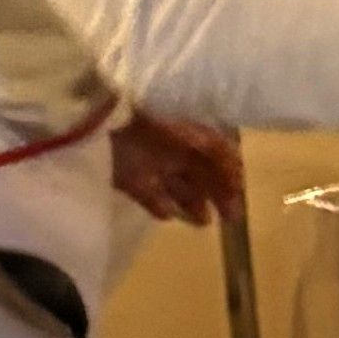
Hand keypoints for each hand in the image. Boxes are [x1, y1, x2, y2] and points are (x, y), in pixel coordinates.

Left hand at [108, 114, 242, 225]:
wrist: (99, 117)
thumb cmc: (150, 117)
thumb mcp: (191, 128)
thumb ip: (217, 150)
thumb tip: (238, 170)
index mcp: (187, 124)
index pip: (216, 149)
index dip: (230, 171)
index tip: (239, 194)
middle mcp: (171, 142)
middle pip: (200, 170)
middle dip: (217, 192)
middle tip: (230, 218)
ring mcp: (149, 159)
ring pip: (177, 184)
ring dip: (192, 202)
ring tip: (203, 221)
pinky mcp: (128, 176)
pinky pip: (149, 194)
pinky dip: (159, 205)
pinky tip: (169, 215)